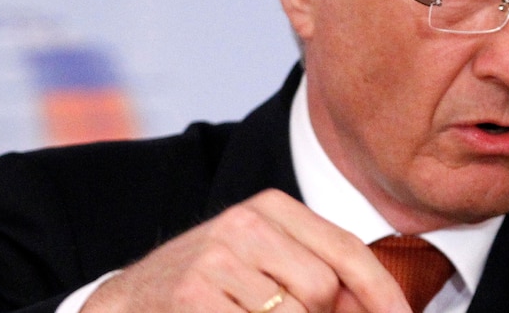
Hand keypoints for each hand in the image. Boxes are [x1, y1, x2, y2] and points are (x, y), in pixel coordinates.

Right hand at [81, 189, 410, 312]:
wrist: (127, 300)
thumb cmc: (209, 284)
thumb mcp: (264, 261)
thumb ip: (317, 273)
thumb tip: (379, 307)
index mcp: (270, 207)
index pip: (346, 247)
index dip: (381, 289)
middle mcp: (245, 223)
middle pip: (324, 286)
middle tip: (283, 312)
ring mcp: (217, 258)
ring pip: (297, 312)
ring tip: (247, 311)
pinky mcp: (195, 294)